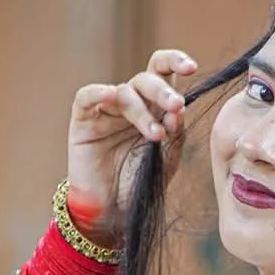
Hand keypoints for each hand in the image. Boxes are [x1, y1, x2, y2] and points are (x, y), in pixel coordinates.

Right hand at [66, 48, 196, 242]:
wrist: (113, 213)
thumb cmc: (141, 183)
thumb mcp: (167, 158)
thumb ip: (175, 132)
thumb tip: (178, 109)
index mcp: (155, 107)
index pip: (164, 72)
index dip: (176, 62)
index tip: (192, 68)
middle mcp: (131, 104)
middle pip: (146, 78)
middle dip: (163, 90)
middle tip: (175, 106)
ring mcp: (107, 110)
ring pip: (124, 91)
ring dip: (141, 110)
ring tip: (155, 135)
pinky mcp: (83, 120)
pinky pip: (87, 96)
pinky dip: (98, 92)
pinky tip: (111, 96)